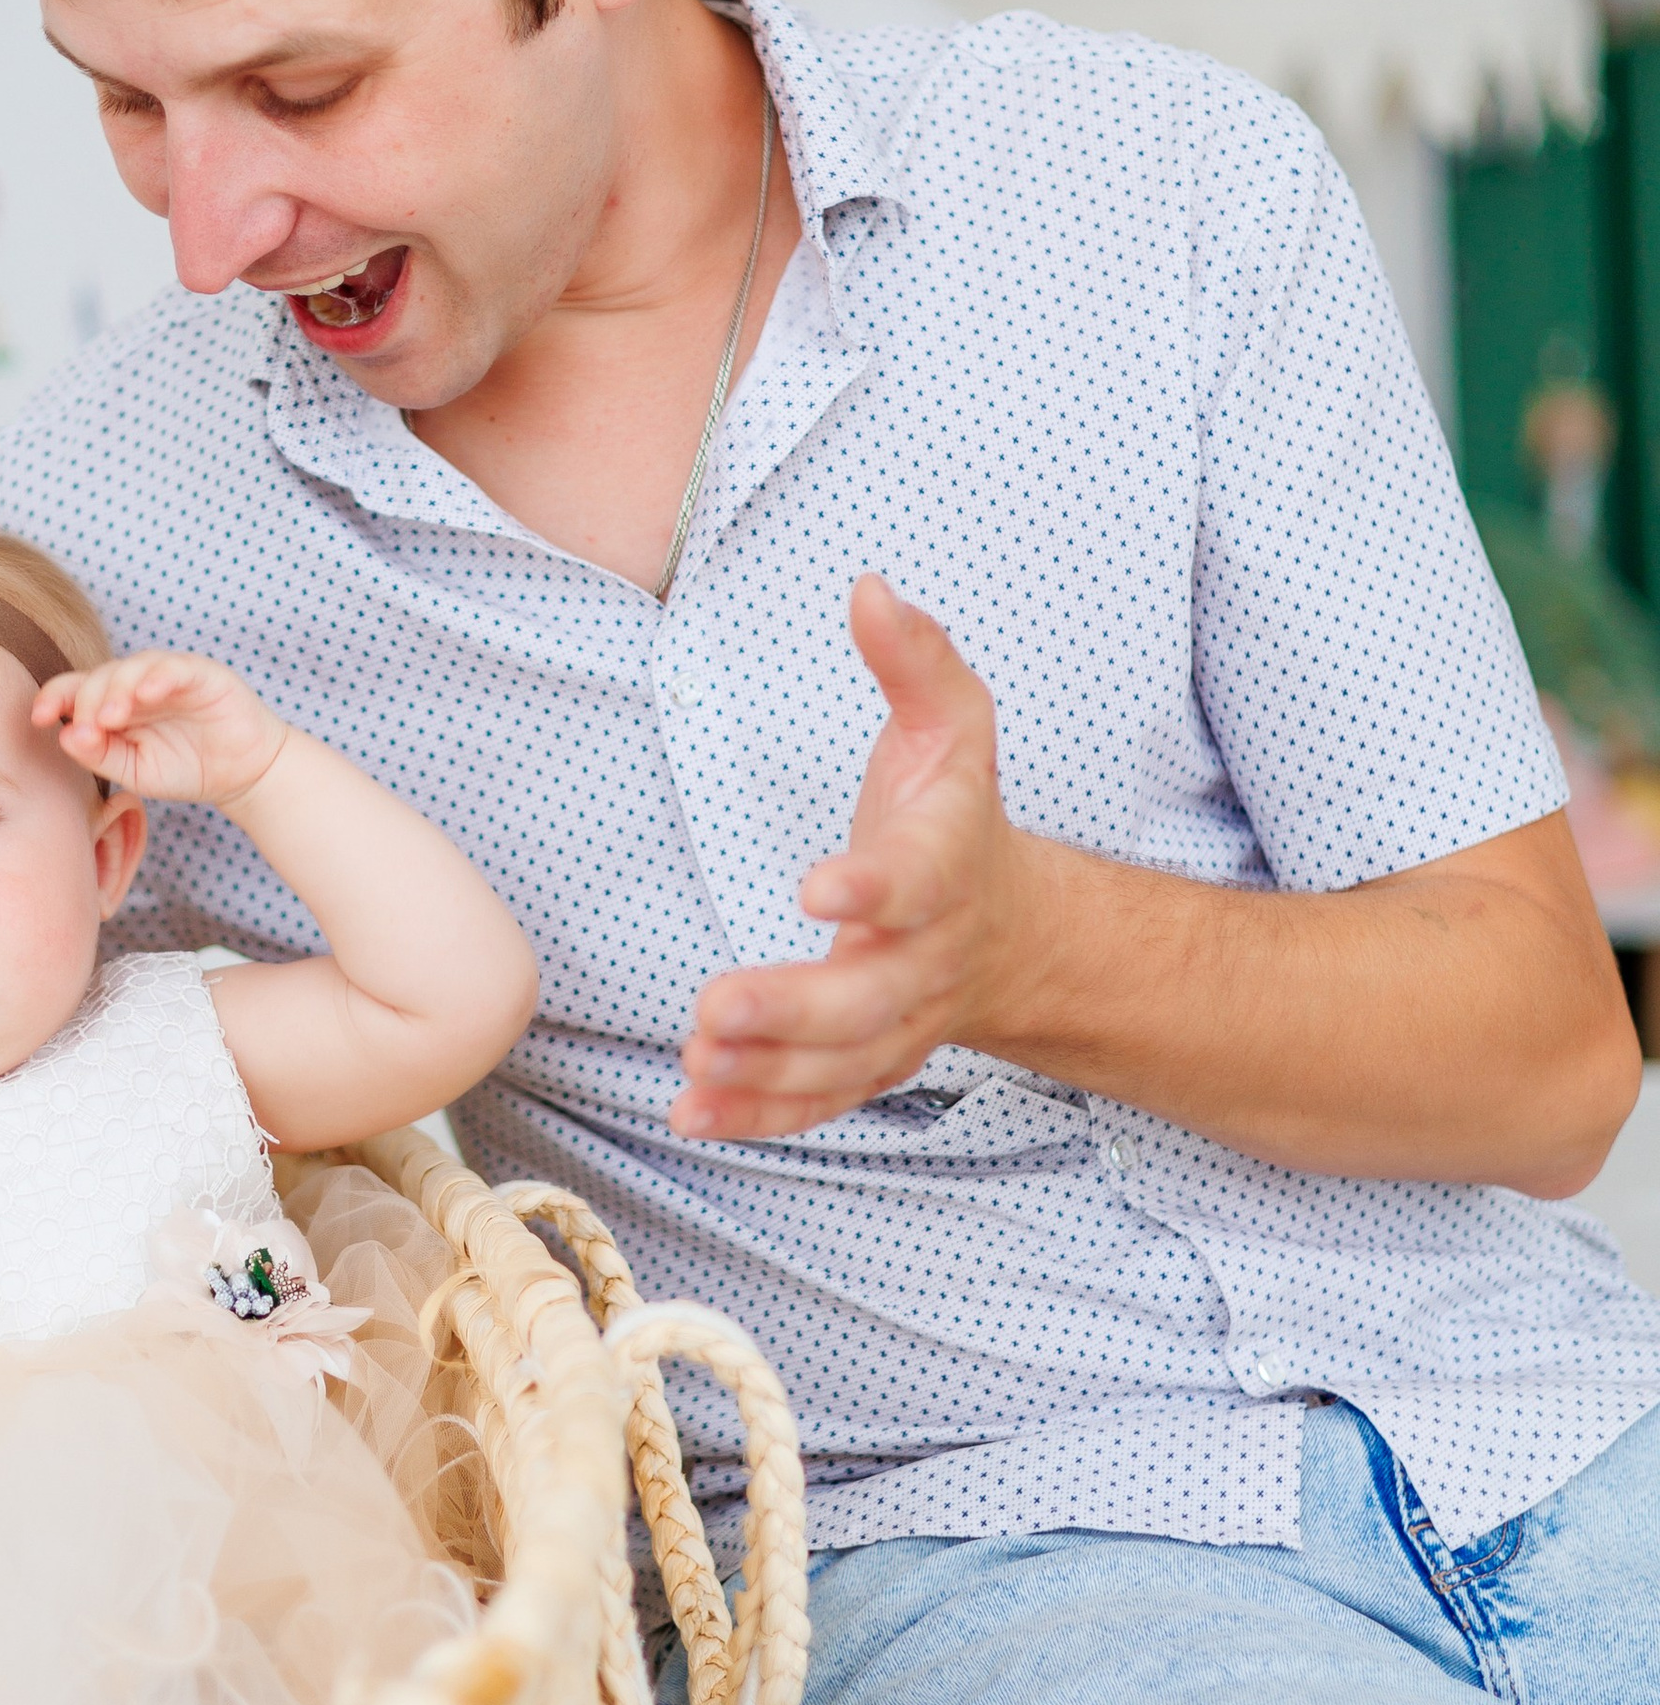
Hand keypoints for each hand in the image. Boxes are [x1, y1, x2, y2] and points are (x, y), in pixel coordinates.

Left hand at [34, 653, 287, 810]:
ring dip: (117, 689)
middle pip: (98, 678)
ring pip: (131, 667)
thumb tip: (65, 736)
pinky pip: (174, 668)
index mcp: (113, 705)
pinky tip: (148, 694)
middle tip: (91, 730)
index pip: (73, 690)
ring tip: (112, 717)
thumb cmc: (186, 768)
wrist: (242, 774)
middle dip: (87, 702)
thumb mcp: (135, 771)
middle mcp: (135, 685)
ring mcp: (167, 676)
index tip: (39, 718)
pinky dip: (158, 677)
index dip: (52, 698)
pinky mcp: (200, 674)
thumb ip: (101, 755)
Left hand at [676, 577, 1033, 1138]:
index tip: (818, 887)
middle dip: (796, 1009)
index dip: (874, 884)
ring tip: (695, 1069)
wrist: (1012, 930)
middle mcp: (927, 954)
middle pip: (872, 996)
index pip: (916, 878)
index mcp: (945, 864)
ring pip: (843, 1062)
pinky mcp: (869, 1062)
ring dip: (769, 1074)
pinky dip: (760, 1117)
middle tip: (716, 1008)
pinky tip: (693, 1115)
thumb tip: (869, 587)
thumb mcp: (952, 724)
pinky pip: (821, 1101)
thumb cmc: (954, 814)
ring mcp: (901, 1020)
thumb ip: (914, 660)